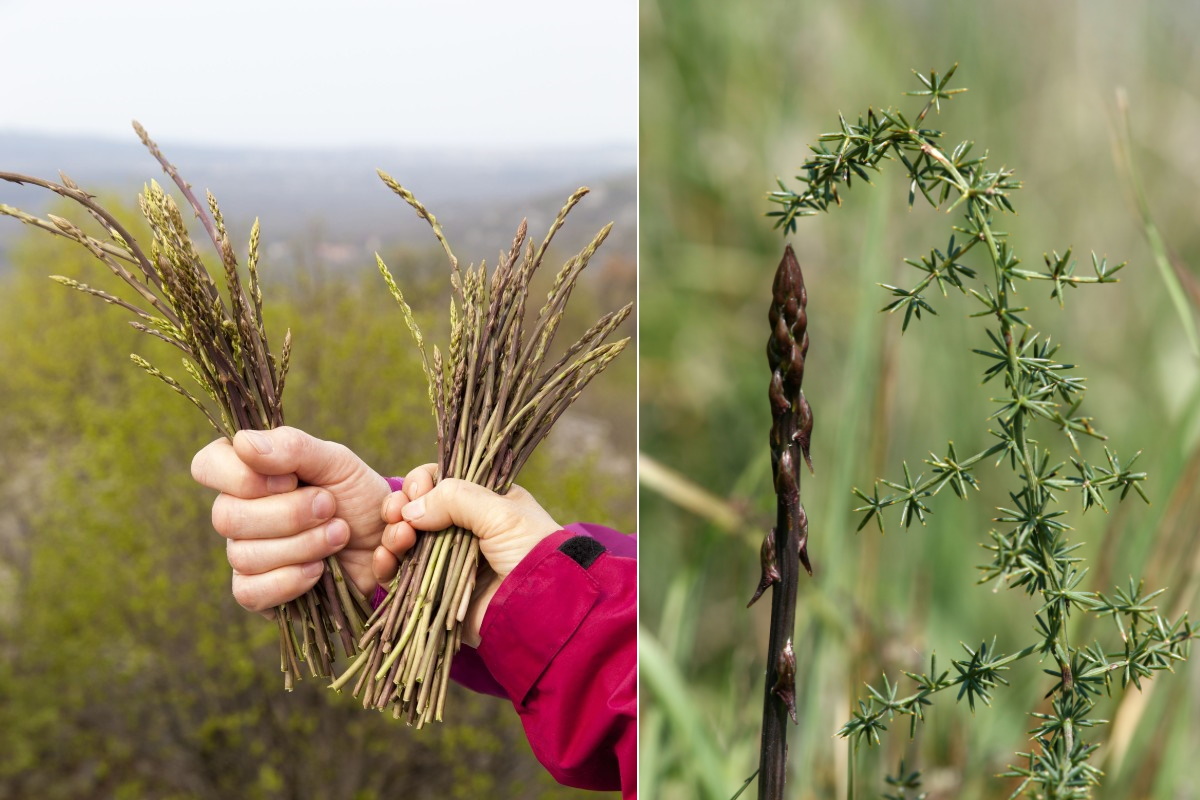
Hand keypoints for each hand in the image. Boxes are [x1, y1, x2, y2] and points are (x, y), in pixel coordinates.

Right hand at [191, 426, 390, 612]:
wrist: (384, 543)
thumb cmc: (357, 496)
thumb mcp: (337, 462)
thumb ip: (293, 448)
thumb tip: (242, 444)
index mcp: (247, 472)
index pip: (208, 465)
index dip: (245, 476)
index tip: (291, 479)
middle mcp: (237, 512)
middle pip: (226, 517)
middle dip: (289, 514)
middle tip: (330, 507)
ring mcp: (244, 553)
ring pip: (244, 555)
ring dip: (303, 545)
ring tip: (338, 534)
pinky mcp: (256, 592)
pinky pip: (250, 592)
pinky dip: (291, 580)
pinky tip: (319, 569)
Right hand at [375, 465, 560, 646]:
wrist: (540, 608)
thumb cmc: (531, 552)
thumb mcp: (500, 513)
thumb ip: (456, 499)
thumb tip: (410, 508)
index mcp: (484, 501)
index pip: (441, 481)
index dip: (422, 483)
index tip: (416, 490)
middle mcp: (462, 527)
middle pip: (415, 509)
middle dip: (399, 509)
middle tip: (395, 515)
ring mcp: (447, 559)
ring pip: (404, 540)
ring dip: (393, 536)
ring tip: (398, 541)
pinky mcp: (436, 589)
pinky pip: (401, 575)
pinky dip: (387, 566)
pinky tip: (386, 562)